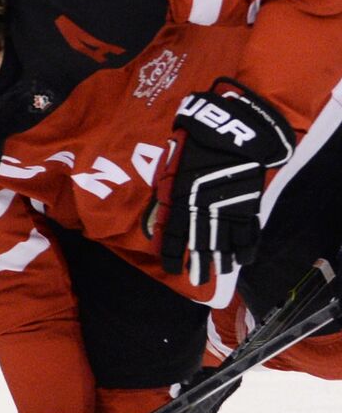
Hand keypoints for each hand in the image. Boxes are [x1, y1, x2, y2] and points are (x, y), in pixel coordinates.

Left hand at [153, 77, 292, 286]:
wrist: (234, 131)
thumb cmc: (197, 144)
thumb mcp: (173, 168)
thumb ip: (168, 192)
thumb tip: (162, 211)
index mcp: (181, 202)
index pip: (173, 236)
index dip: (171, 255)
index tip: (172, 270)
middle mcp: (204, 211)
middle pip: (200, 244)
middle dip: (199, 264)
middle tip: (199, 280)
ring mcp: (229, 209)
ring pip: (225, 242)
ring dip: (224, 259)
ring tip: (222, 271)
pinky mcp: (249, 204)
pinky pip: (249, 232)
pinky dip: (248, 247)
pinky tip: (245, 260)